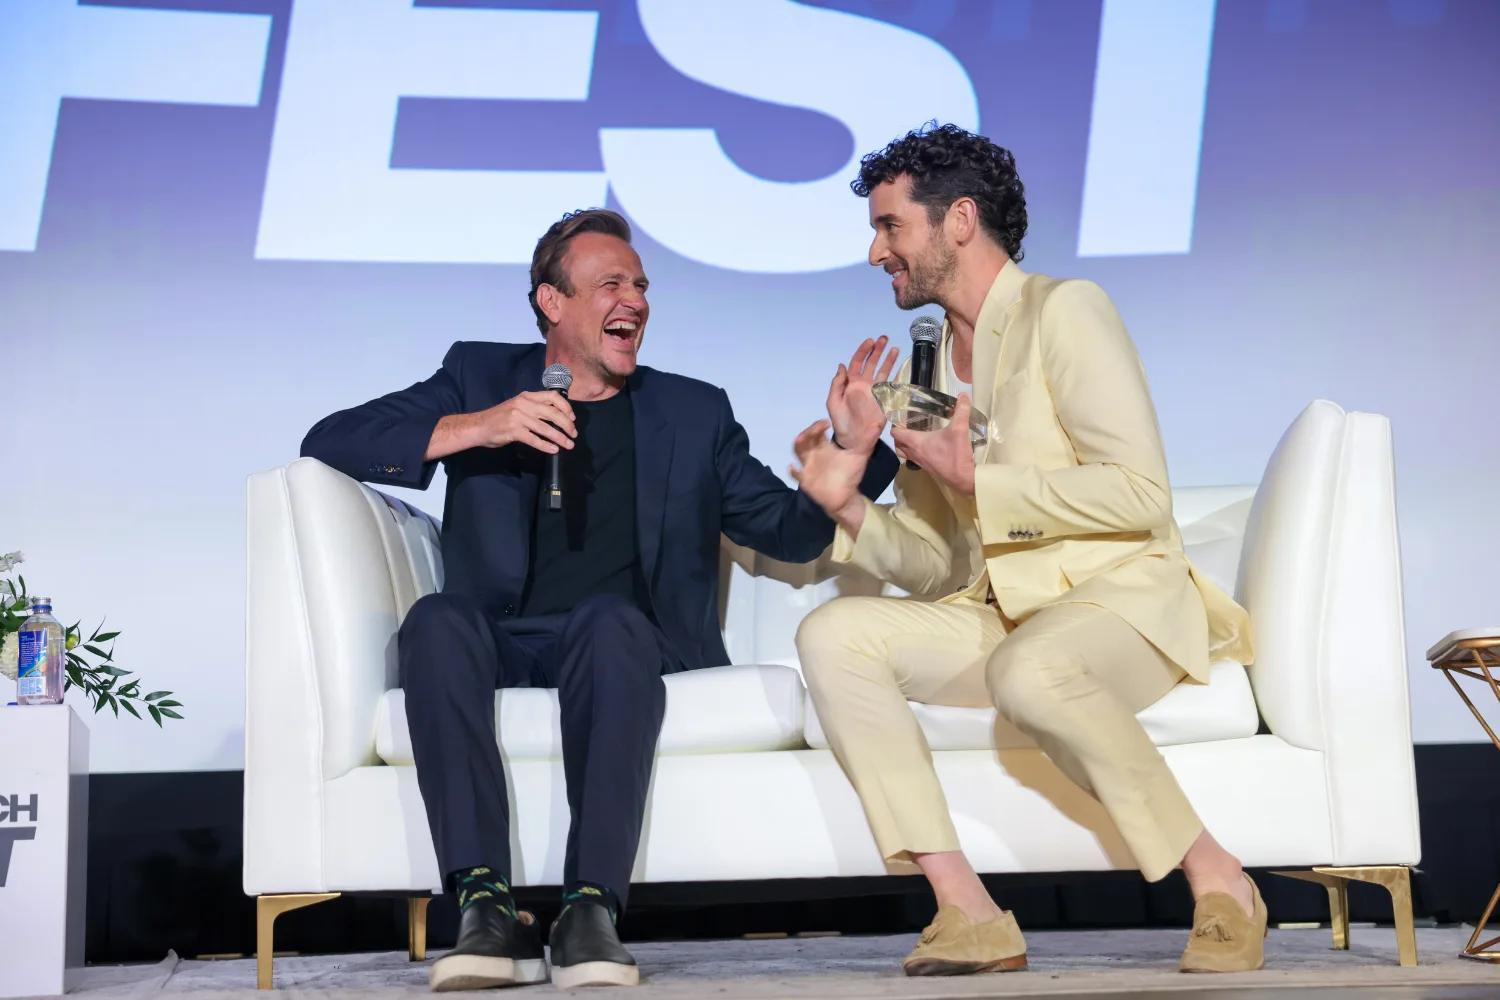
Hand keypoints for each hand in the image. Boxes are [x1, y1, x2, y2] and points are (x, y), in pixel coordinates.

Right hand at [474, 390, 576, 452]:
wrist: (478, 426)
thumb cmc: (499, 417)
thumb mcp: (518, 406)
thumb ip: (534, 408)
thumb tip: (556, 417)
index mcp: (527, 396)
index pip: (552, 396)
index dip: (566, 407)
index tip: (572, 418)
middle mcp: (523, 404)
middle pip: (553, 412)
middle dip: (567, 424)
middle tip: (573, 434)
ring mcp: (518, 417)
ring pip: (545, 427)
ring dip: (560, 437)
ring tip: (568, 445)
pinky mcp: (513, 431)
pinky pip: (534, 439)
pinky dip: (545, 445)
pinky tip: (553, 450)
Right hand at [788, 419, 868, 531]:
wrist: (845, 497)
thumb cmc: (850, 475)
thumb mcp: (859, 456)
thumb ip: (866, 441)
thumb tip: (879, 423)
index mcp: (824, 446)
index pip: (817, 431)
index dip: (818, 425)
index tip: (826, 422)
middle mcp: (814, 453)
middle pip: (805, 438)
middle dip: (808, 432)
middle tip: (816, 429)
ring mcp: (807, 465)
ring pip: (798, 451)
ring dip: (798, 445)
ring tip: (800, 440)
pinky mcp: (805, 479)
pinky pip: (796, 474)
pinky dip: (793, 471)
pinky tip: (793, 467)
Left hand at [827, 337, 897, 453]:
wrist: (854, 441)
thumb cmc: (841, 422)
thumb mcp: (833, 402)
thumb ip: (837, 384)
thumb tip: (842, 365)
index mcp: (851, 384)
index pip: (857, 363)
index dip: (863, 351)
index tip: (870, 342)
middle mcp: (864, 385)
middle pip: (871, 363)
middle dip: (877, 350)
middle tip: (884, 338)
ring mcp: (875, 392)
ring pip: (883, 372)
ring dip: (888, 360)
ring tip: (894, 348)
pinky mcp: (884, 401)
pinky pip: (891, 386)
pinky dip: (896, 377)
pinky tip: (901, 368)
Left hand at [890, 392, 976, 495]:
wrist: (963, 478)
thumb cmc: (956, 454)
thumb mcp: (960, 429)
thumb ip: (961, 410)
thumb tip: (964, 394)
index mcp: (916, 442)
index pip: (896, 433)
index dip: (895, 424)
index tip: (901, 416)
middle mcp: (914, 452)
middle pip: (897, 443)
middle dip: (898, 434)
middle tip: (907, 424)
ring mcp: (919, 462)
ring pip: (903, 453)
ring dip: (904, 444)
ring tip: (913, 434)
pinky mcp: (926, 468)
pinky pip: (913, 458)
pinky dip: (913, 452)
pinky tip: (926, 445)